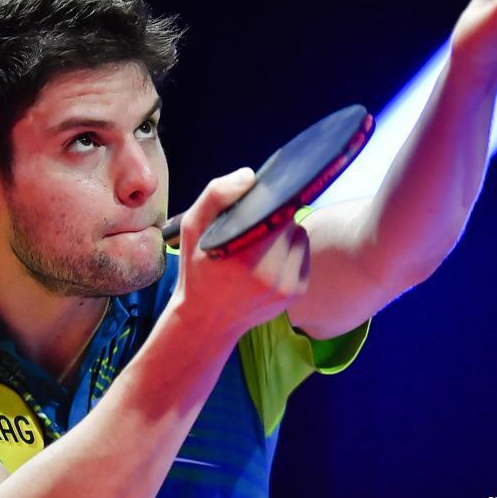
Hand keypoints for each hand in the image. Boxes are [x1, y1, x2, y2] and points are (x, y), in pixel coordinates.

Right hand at [171, 167, 310, 343]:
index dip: (271, 201)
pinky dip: (290, 251)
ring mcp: (286, 286)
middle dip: (275, 218)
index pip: (277, 211)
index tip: (260, 201)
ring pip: (300, 236)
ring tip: (260, 243)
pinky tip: (269, 259)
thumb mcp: (192, 228)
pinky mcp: (296, 292)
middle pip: (289, 222)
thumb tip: (250, 176)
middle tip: (255, 224)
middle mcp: (271, 274)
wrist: (206, 320)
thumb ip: (216, 196)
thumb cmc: (197, 269)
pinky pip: (304, 255)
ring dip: (285, 234)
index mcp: (244, 256)